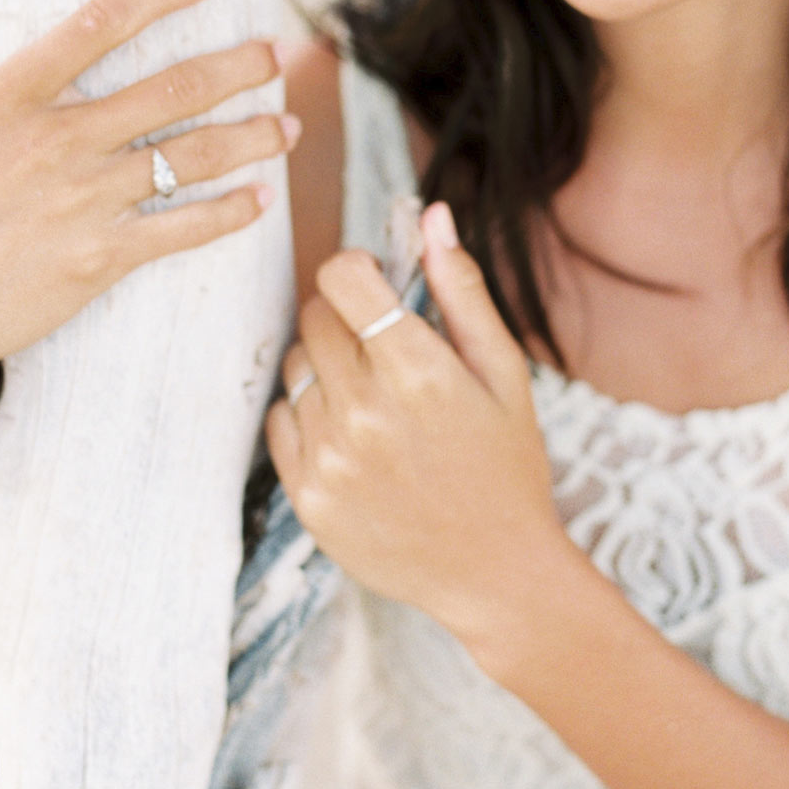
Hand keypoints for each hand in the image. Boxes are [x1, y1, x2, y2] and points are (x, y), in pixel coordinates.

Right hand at [0, 0, 297, 411]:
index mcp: (8, 96)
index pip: (101, 20)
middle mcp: (56, 140)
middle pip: (173, 87)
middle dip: (240, 66)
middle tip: (281, 52)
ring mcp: (83, 200)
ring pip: (193, 155)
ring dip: (252, 137)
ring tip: (289, 126)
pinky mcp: (99, 258)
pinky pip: (184, 228)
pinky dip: (232, 212)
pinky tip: (263, 199)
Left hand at [265, 203, 570, 649]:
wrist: (495, 573)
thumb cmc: (507, 464)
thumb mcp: (504, 373)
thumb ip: (462, 290)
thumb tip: (434, 215)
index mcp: (419, 371)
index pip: (342, 276)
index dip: (356, 268)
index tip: (375, 285)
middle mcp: (366, 411)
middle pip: (314, 316)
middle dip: (344, 317)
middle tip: (383, 351)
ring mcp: (331, 458)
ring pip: (296, 367)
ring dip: (326, 370)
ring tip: (374, 403)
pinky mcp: (308, 497)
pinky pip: (282, 421)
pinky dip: (310, 417)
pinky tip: (354, 440)